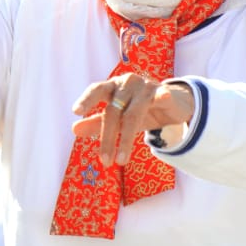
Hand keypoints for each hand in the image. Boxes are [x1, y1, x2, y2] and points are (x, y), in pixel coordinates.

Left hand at [71, 73, 195, 166]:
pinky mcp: (164, 92)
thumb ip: (96, 123)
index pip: (97, 90)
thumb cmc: (139, 110)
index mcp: (112, 87)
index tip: (76, 111)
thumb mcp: (117, 119)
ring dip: (126, 139)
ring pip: (133, 114)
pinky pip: (162, 95)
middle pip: (113, 111)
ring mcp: (145, 87)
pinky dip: (163, 96)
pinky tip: (164, 97)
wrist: (171, 104)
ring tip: (121, 160)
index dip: (87, 99)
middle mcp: (127, 83)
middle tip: (105, 161)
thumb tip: (74, 129)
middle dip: (108, 138)